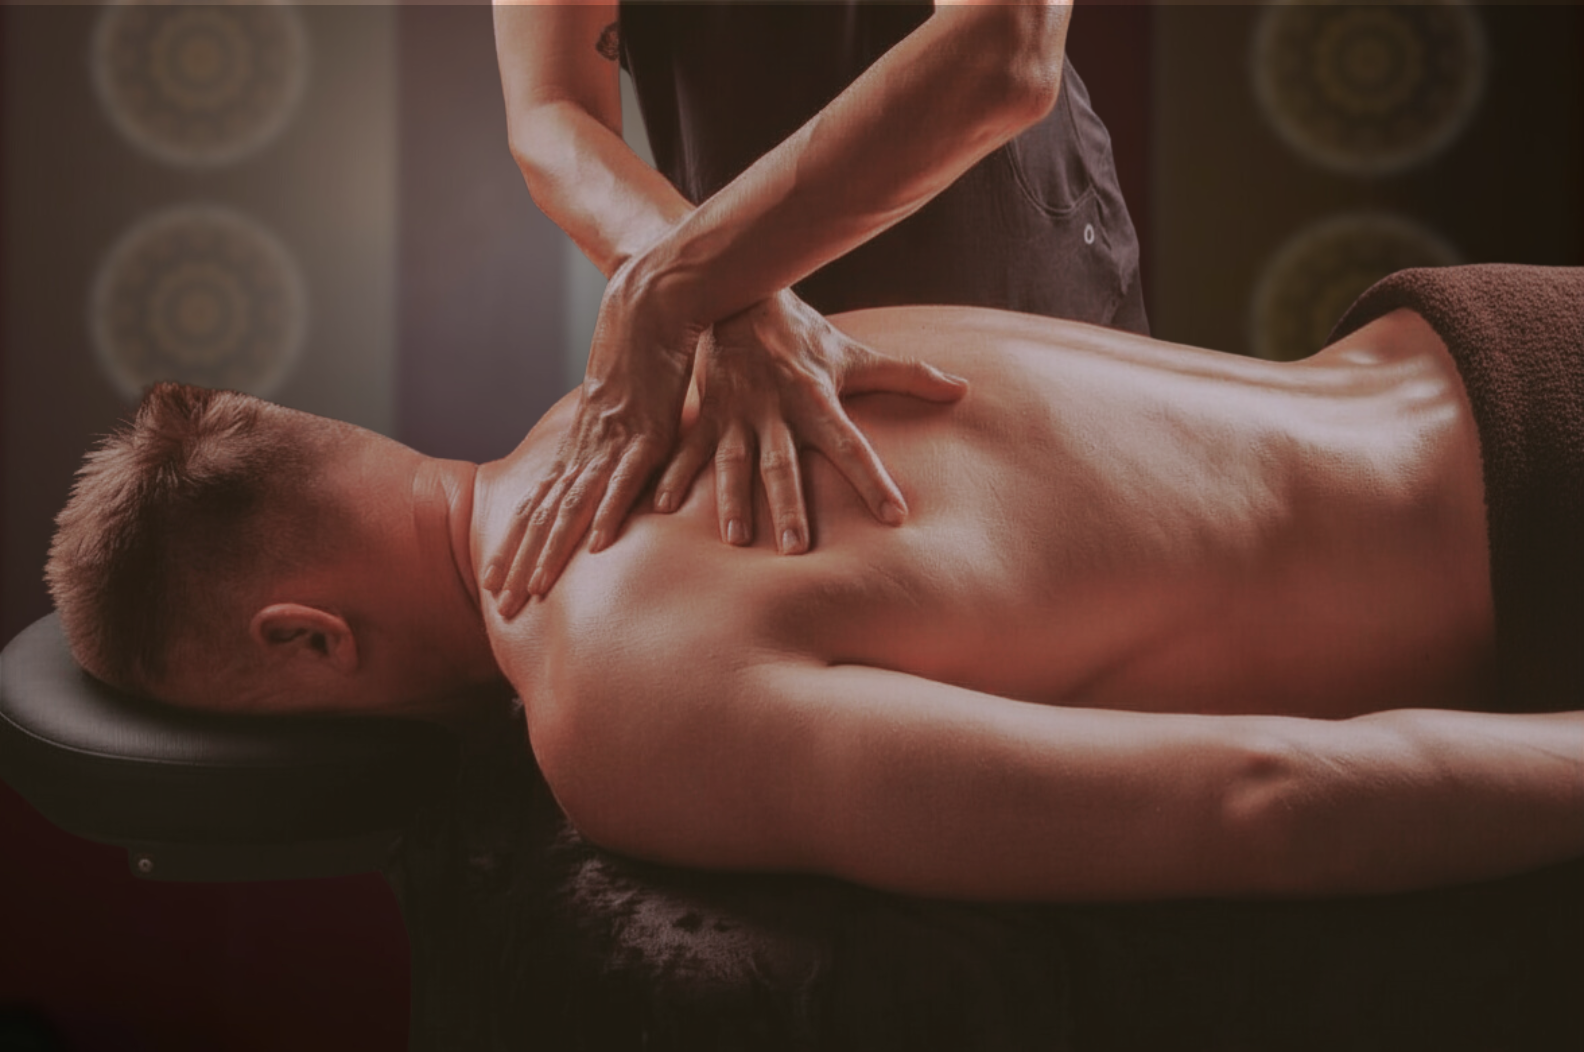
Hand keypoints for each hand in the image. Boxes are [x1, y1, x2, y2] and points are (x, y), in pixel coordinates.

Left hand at [485, 267, 699, 616]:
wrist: (656, 297)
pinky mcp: (648, 431)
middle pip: (542, 518)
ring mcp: (615, 440)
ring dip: (549, 554)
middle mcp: (589, 447)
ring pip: (571, 508)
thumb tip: (624, 458)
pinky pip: (624, 481)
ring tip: (531, 594)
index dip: (516, 546)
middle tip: (498, 610)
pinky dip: (607, 514)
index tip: (493, 582)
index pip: (539, 505)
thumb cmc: (646, 343)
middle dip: (519, 565)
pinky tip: (593, 548)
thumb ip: (624, 435)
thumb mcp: (629, 399)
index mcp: (583, 443)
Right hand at [653, 289, 966, 552]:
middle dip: (789, 506)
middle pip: (785, 465)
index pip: (852, 445)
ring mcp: (735, 414)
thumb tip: (962, 389)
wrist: (739, 294)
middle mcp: (775, 411)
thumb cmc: (804, 335)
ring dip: (732, 501)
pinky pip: (687, 450)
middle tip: (797, 550)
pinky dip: (673, 478)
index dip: (873, 479)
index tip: (895, 515)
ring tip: (736, 539)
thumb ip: (908, 375)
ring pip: (734, 463)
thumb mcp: (856, 354)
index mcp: (815, 399)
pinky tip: (662, 507)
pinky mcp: (704, 414)